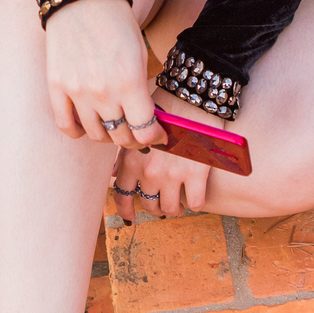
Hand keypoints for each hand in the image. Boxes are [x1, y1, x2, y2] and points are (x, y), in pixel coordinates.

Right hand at [43, 0, 165, 148]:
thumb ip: (142, 91)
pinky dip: (78, 132)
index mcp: (130, 82)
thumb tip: (148, 120)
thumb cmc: (117, 25)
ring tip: (113, 126)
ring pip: (96, 135)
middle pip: (121, 137)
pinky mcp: (57, 87)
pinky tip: (86, 126)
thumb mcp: (141, 55)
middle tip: (137, 132)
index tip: (156, 136)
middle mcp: (103, 92)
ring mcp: (77, 92)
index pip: (144, 131)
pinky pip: (66, 125)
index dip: (154, 138)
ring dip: (109, 136)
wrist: (83, 0)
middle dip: (134, 139)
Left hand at [112, 86, 221, 221]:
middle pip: (148, 205)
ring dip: (175, 209)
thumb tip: (116, 174)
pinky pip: (196, 202)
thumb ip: (125, 153)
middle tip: (162, 204)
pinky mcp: (197, 175)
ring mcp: (173, 175)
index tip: (130, 217)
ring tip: (179, 203)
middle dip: (155, 208)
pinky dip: (196, 203)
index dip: (125, 210)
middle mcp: (149, 171)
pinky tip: (196, 196)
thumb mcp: (137, 129)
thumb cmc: (165, 106)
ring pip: (171, 208)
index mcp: (132, 159)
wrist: (194, 95)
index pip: (122, 195)